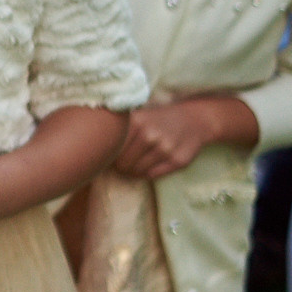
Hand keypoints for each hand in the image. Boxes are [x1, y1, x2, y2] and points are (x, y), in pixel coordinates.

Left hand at [112, 98, 253, 180]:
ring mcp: (165, 149)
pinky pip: (152, 175)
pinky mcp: (178, 161)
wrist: (195, 119)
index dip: (109, 154)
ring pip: (137, 172)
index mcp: (136, 122)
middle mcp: (150, 135)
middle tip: (124, 162)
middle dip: (121, 165)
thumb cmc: (159, 119)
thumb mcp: (139, 116)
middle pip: (123, 164)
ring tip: (136, 162)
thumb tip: (96, 150)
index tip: (111, 154)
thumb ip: (120, 130)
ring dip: (133, 171)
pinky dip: (147, 173)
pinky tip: (149, 165)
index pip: (111, 149)